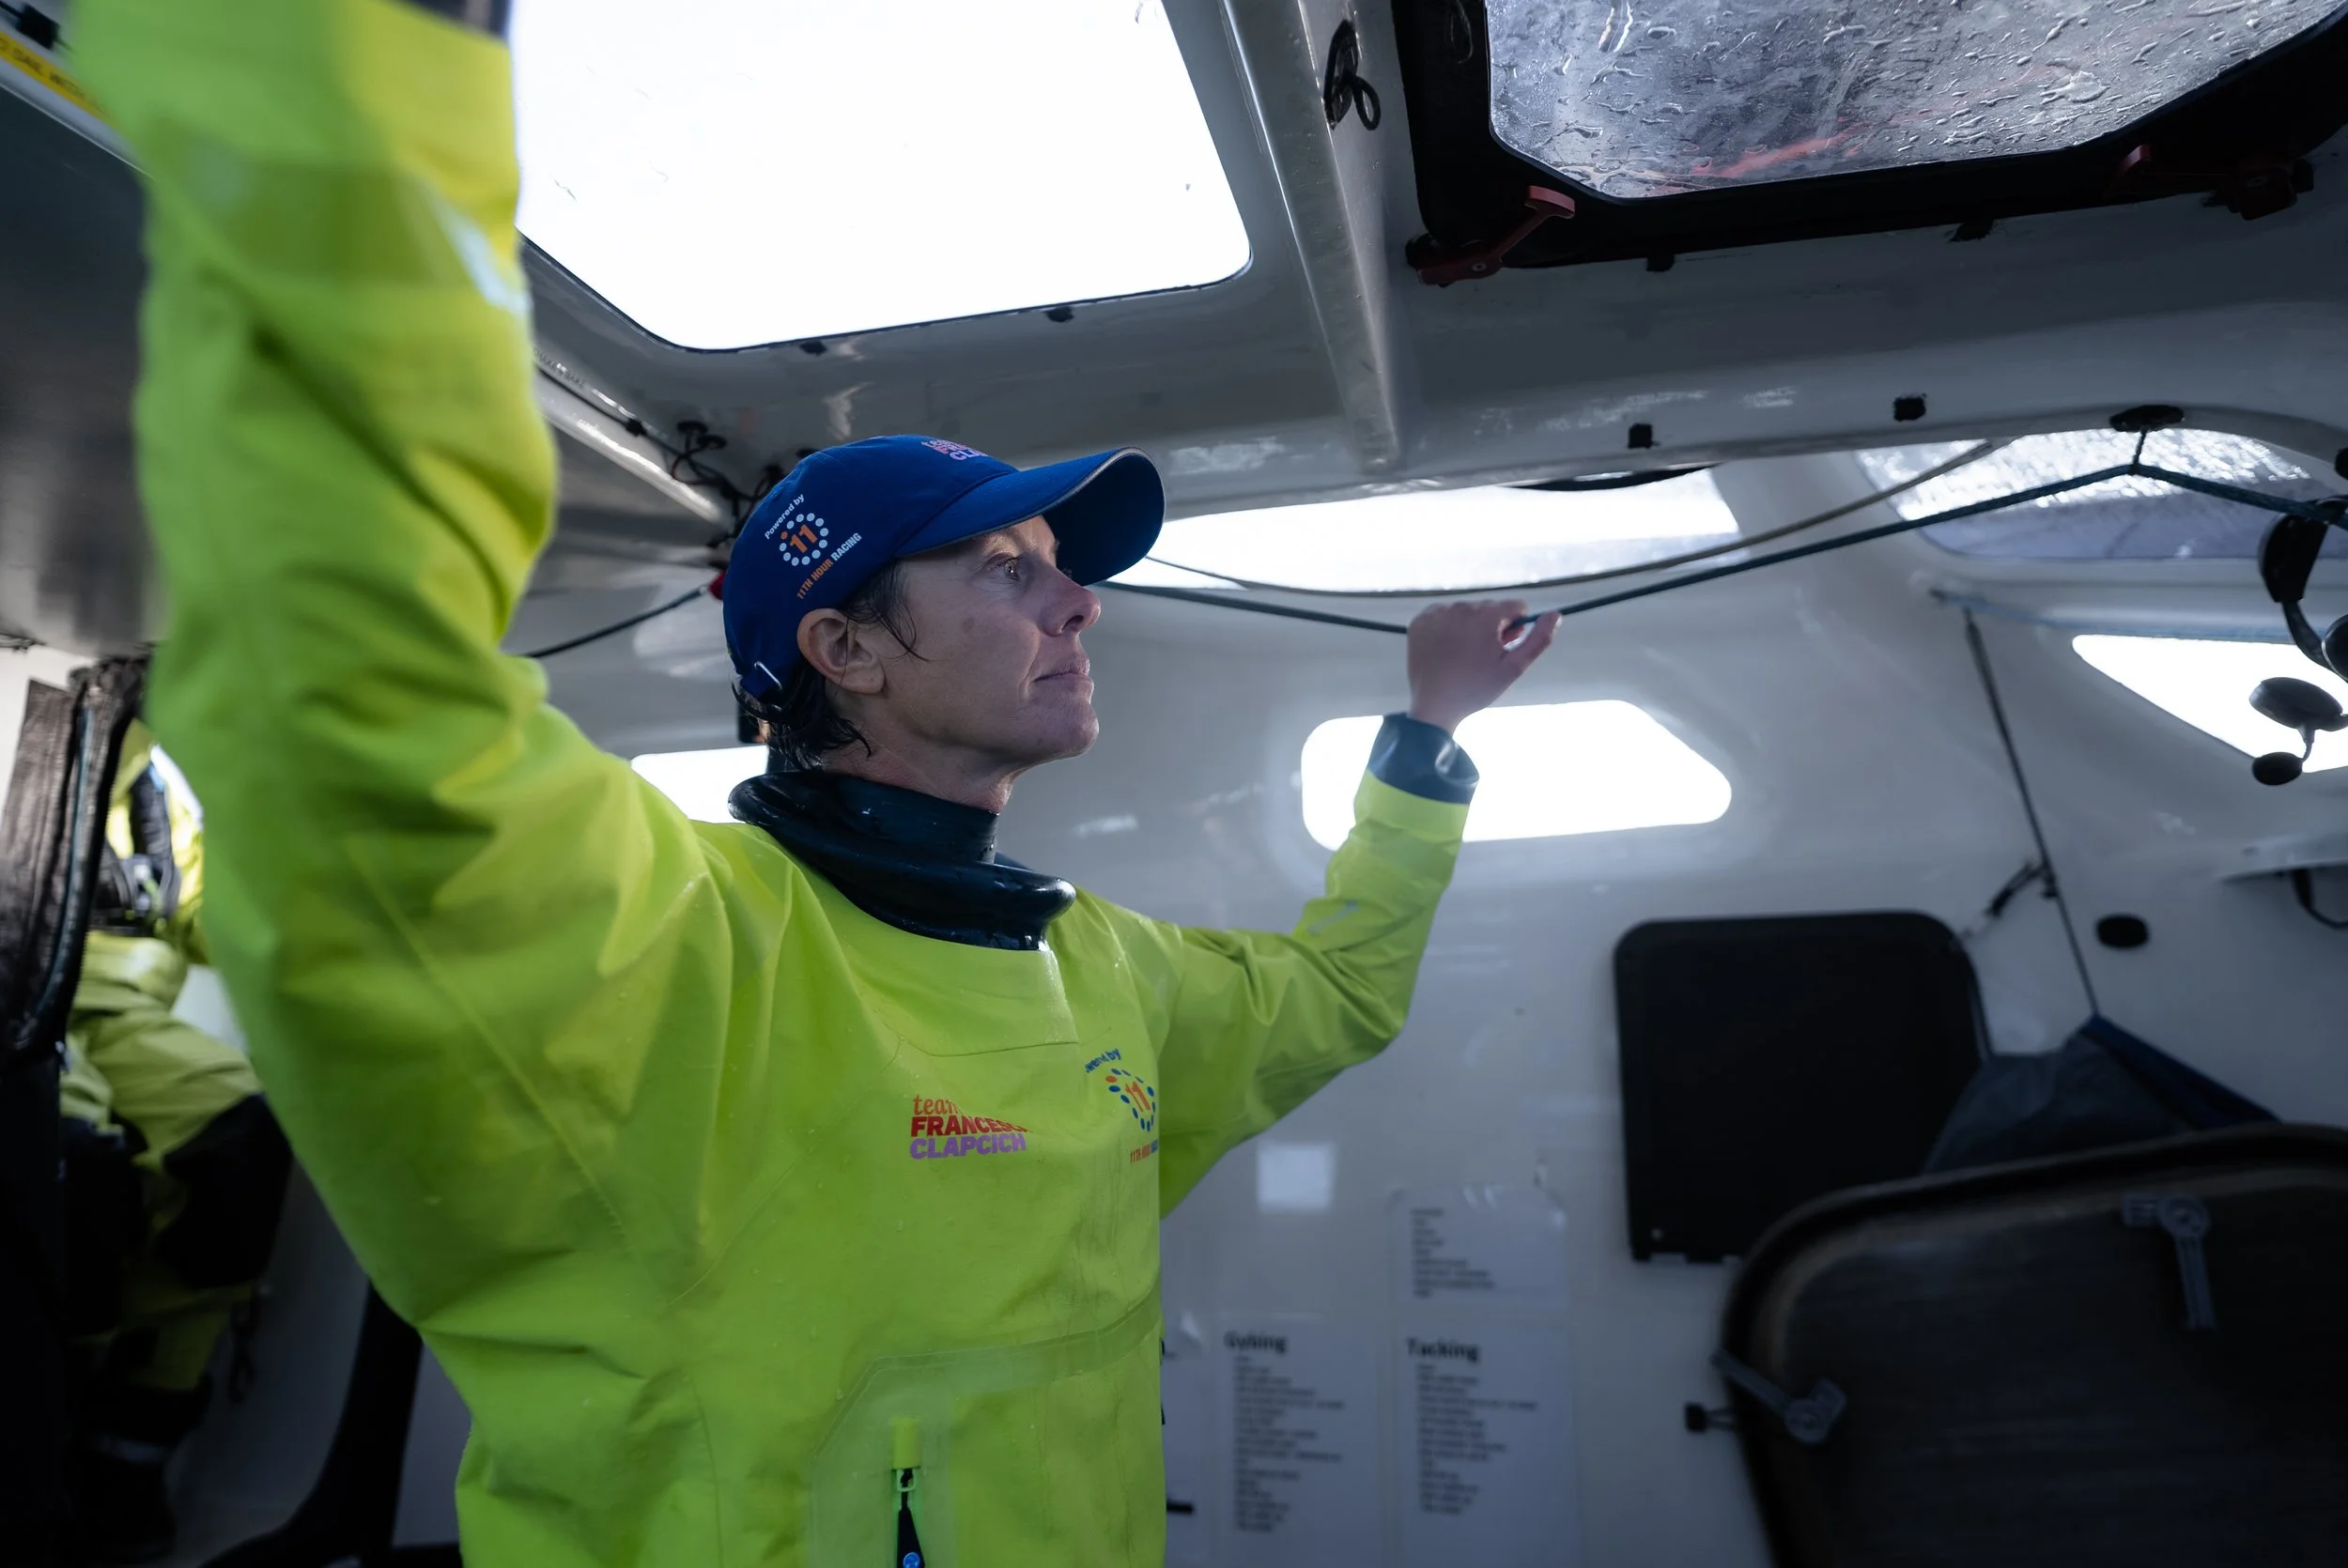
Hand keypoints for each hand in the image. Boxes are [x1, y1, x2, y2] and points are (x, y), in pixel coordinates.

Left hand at [1405, 600, 1558, 734]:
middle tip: (1482, 656)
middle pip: (1489, 608)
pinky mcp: (1419, 621)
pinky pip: (1442, 616)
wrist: (1434, 706)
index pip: (1515, 606)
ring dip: (1469, 627)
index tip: (1504, 647)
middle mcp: (1460, 607)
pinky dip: (1446, 628)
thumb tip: (1555, 615)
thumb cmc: (1477, 688)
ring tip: (1462, 655)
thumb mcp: (1514, 667)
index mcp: (1486, 615)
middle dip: (1491, 627)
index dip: (1515, 627)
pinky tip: (1445, 650)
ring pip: (1465, 612)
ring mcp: (1437, 613)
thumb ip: (1538, 639)